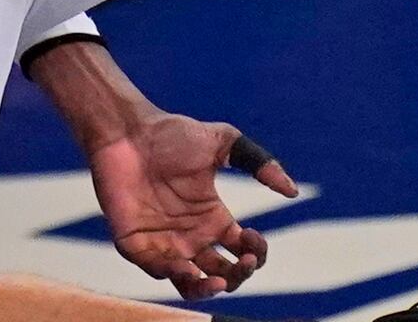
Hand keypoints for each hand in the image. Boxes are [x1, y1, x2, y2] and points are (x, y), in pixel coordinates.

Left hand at [85, 111, 297, 299]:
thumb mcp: (222, 142)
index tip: (253, 237)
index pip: (242, 251)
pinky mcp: (134, 242)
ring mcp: (163, 241)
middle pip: (221, 275)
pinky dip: (171, 274)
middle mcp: (191, 235)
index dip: (255, 253)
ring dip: (206, 288)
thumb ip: (258, 162)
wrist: (126, 129)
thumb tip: (291, 191)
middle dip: (238, 276)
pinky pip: (155, 270)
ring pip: (190, 282)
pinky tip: (184, 266)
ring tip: (217, 282)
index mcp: (213, 217)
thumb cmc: (171, 133)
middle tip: (243, 262)